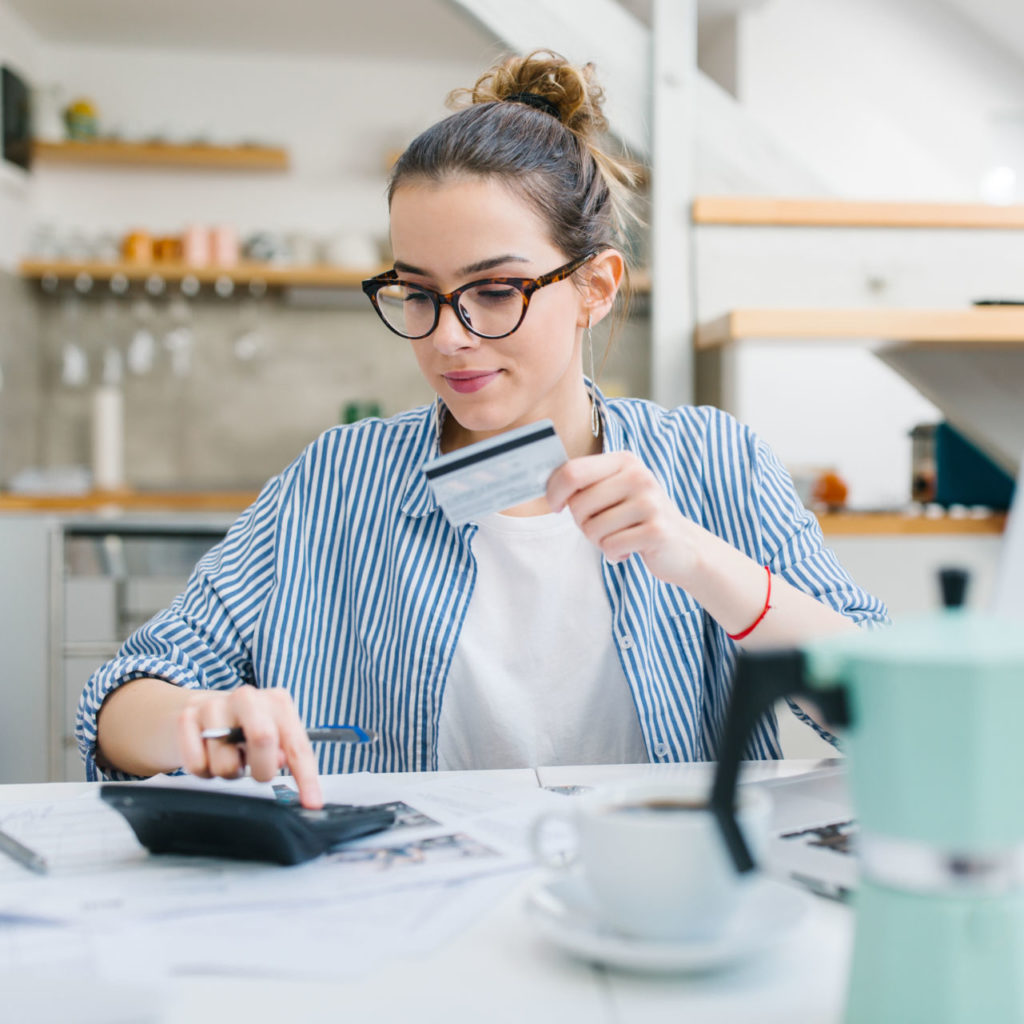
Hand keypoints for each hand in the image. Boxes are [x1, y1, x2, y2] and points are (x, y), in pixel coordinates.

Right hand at [178, 687, 322, 808]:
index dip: (306, 777)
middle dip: (262, 769)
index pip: (296, 744)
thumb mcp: (272, 735)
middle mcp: (247, 697)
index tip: (311, 802)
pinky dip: (204, 770)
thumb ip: (284, 750)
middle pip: (262, 738)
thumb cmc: (244, 729)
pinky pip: (197, 765)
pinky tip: (208, 755)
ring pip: (226, 763)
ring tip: (229, 757)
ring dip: (229, 772)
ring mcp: (214, 705)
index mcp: (277, 701)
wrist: (201, 712)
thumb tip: (280, 760)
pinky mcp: (186, 718)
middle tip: (256, 771)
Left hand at [546, 452, 700, 584]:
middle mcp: (638, 476)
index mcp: (624, 461)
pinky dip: (614, 553)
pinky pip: (610, 546)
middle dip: (581, 523)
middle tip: (602, 527)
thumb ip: (585, 483)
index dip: (554, 492)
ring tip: (620, 536)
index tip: (556, 506)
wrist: (683, 545)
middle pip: (578, 504)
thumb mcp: (615, 490)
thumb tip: (546, 486)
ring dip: (599, 541)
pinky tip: (630, 548)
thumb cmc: (638, 518)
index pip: (572, 471)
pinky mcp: (656, 531)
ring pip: (592, 529)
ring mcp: (650, 503)